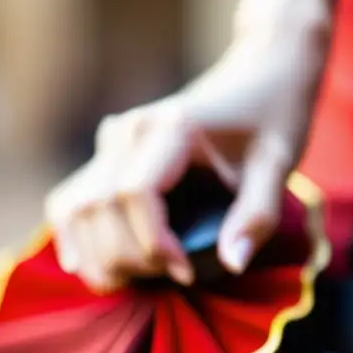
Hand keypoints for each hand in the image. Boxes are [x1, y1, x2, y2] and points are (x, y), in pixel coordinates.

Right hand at [45, 18, 330, 292]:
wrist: (261, 72)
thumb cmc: (274, 116)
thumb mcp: (279, 164)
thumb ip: (258, 214)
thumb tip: (231, 264)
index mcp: (170, 128)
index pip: (135, 194)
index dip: (154, 244)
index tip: (188, 271)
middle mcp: (129, 130)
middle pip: (98, 207)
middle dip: (128, 258)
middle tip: (172, 277)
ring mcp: (113, 139)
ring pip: (75, 206)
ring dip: (97, 254)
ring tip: (138, 281)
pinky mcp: (109, 153)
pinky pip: (73, 198)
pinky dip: (74, 235)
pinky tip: (87, 266)